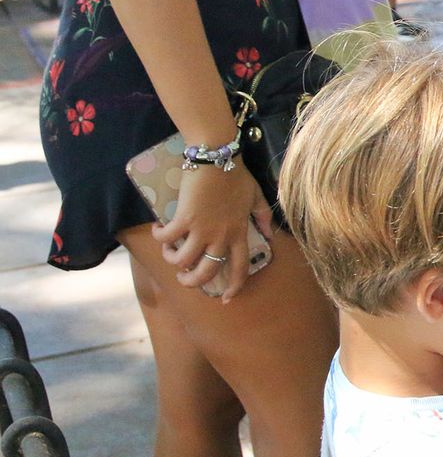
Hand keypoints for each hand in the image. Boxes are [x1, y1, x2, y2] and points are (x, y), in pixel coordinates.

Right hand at [150, 165, 273, 301]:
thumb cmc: (236, 175)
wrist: (217, 157)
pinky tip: (158, 229)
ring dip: (172, 260)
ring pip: (183, 261)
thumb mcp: (256, 196)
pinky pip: (167, 239)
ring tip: (168, 249)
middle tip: (184, 277)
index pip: (240, 269)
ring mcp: (203, 229)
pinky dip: (159, 238)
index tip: (225, 299)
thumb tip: (270, 234)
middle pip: (207, 273)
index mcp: (239, 233)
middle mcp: (222, 237)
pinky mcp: (185, 219)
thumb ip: (263, 216)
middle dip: (192, 282)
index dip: (234, 287)